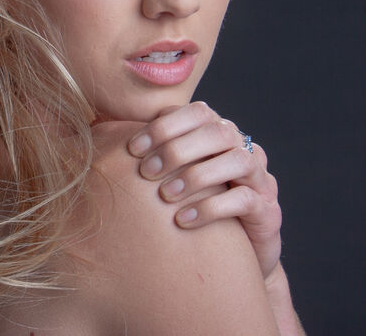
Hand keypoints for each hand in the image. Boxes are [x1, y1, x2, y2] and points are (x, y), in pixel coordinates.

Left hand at [126, 101, 281, 279]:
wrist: (228, 253)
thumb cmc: (188, 203)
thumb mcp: (168, 174)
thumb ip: (146, 152)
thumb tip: (97, 133)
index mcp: (219, 133)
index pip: (197, 112)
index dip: (164, 126)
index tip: (132, 148)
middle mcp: (243, 149)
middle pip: (218, 131)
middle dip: (177, 149)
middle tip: (145, 173)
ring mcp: (259, 178)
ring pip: (237, 161)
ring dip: (195, 176)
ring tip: (164, 196)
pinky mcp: (268, 210)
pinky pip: (245, 200)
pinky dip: (210, 208)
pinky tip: (182, 221)